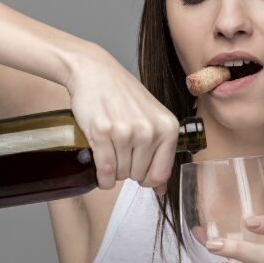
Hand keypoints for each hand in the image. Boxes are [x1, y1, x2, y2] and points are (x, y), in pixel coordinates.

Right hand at [64, 44, 179, 194]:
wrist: (95, 73)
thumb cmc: (124, 95)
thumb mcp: (152, 118)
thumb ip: (161, 152)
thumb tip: (161, 189)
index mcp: (168, 128)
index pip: (161, 174)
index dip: (147, 179)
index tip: (139, 172)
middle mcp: (150, 130)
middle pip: (139, 175)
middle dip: (128, 171)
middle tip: (121, 153)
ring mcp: (126, 132)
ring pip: (121, 174)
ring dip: (113, 172)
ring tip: (110, 152)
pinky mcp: (103, 133)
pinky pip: (105, 170)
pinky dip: (102, 177)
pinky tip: (101, 171)